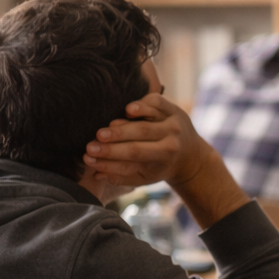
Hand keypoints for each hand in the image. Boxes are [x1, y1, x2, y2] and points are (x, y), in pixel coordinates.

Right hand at [83, 91, 210, 189]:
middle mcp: (172, 137)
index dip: (111, 154)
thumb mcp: (144, 176)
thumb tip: (95, 172)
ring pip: (146, 119)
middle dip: (113, 138)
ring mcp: (173, 120)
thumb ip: (121, 175)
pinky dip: (143, 104)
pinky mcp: (172, 107)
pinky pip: (156, 102)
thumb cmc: (160, 166)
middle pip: (139, 135)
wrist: (190, 155)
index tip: (89, 155)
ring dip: (125, 122)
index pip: (135, 153)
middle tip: (91, 142)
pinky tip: (128, 109)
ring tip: (105, 127)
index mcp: (165, 155)